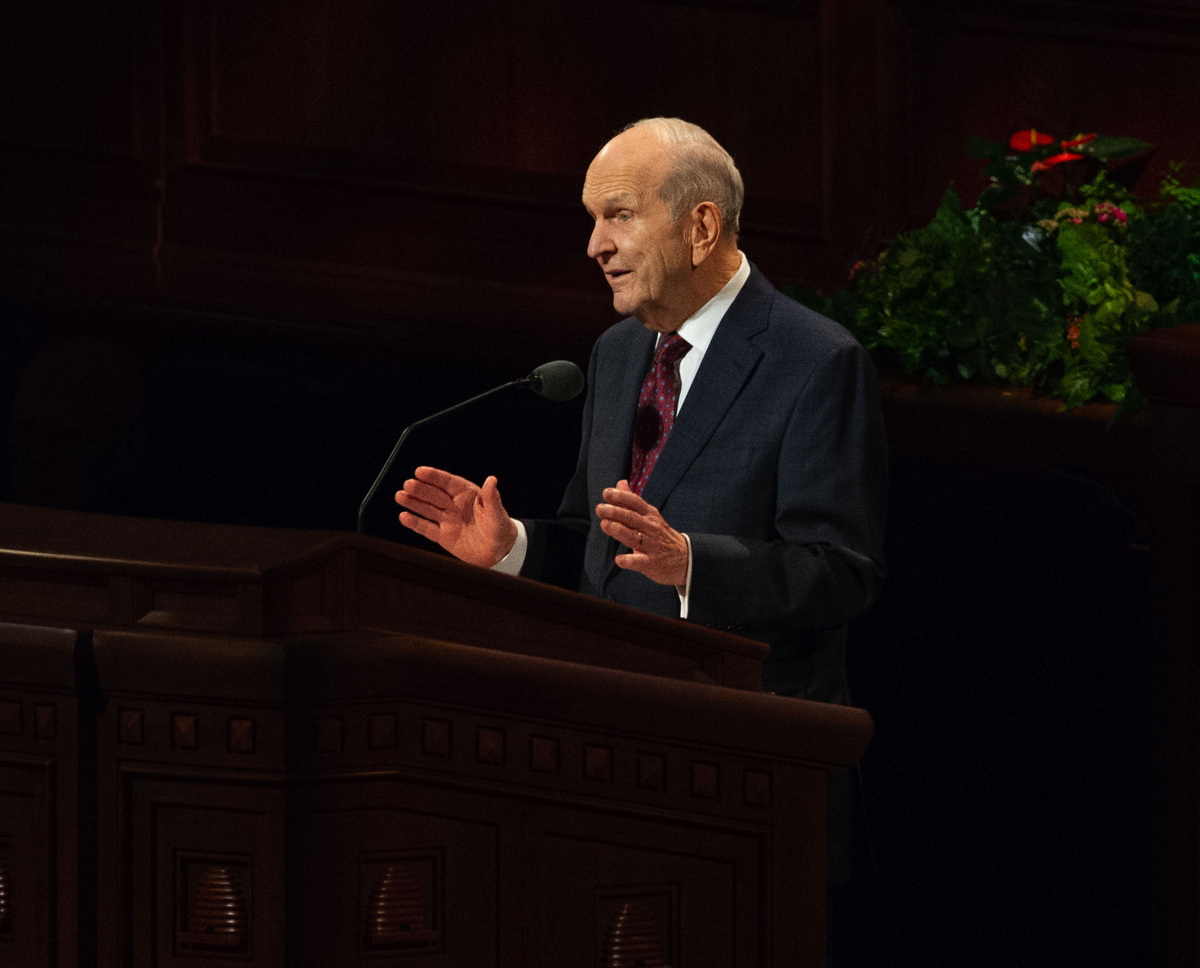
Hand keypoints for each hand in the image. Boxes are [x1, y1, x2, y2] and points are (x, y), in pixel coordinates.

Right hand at [395, 466, 517, 567]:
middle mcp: (455, 505)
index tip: (420, 471)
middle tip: (408, 484)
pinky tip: (404, 516)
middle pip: (434, 495)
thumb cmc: (501, 529)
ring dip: (413, 503)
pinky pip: (426, 528)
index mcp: (467, 495)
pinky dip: (415, 523)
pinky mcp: (443, 536)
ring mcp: (448, 520)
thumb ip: (492, 498)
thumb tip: (491, 480)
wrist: (500, 553)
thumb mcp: (497, 514)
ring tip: (400, 496)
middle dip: (421, 489)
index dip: (434, 477)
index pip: (448, 483)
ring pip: (427, 509)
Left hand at [595, 480, 688, 586]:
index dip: (621, 497)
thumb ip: (632, 501)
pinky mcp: (652, 562)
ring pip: (634, 537)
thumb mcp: (650, 515)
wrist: (685, 558)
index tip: (606, 493)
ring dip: (620, 530)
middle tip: (600, 508)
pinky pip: (640, 561)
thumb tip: (620, 483)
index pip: (635, 502)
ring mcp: (652, 545)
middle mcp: (651, 528)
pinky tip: (620, 560)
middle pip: (632, 518)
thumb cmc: (660, 535)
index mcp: (650, 515)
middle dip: (616, 512)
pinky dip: (630, 561)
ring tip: (605, 525)